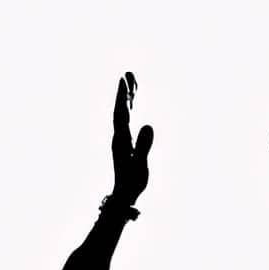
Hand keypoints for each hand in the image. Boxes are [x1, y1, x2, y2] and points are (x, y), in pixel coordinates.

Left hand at [111, 71, 153, 205]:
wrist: (124, 195)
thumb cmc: (132, 182)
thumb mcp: (140, 164)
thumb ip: (143, 145)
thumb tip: (148, 125)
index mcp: (122, 139)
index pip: (121, 113)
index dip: (122, 96)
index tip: (123, 80)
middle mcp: (119, 137)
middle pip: (120, 109)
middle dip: (124, 92)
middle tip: (127, 73)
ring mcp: (122, 140)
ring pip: (123, 114)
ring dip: (127, 98)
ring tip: (132, 81)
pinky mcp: (125, 144)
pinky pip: (127, 121)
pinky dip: (130, 109)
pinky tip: (133, 103)